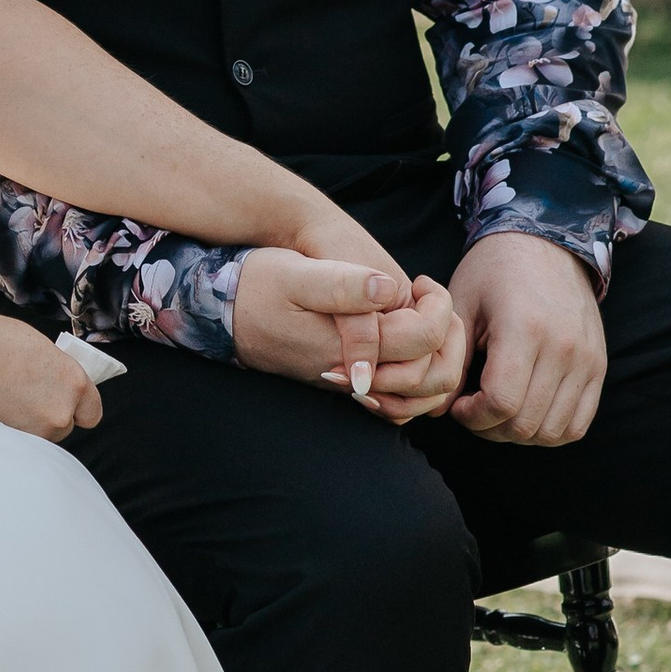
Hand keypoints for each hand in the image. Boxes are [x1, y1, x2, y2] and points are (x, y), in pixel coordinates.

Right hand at [0, 301, 102, 440]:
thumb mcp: (38, 347)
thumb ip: (56, 369)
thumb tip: (56, 381)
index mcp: (74, 382)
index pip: (92, 411)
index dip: (78, 405)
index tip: (64, 399)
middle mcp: (60, 412)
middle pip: (66, 426)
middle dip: (50, 413)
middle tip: (26, 394)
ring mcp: (34, 433)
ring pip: (41, 435)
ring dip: (30, 424)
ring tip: (5, 401)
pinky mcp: (9, 444)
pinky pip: (19, 442)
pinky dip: (11, 430)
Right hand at [234, 251, 464, 423]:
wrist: (221, 312)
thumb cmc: (258, 286)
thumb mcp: (296, 274)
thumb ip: (343, 285)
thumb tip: (387, 289)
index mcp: (351, 346)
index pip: (424, 340)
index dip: (439, 307)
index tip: (422, 281)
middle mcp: (355, 376)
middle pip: (433, 377)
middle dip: (450, 338)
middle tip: (435, 301)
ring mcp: (351, 384)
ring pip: (420, 395)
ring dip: (438, 359)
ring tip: (428, 318)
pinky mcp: (345, 382)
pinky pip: (398, 397)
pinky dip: (416, 375)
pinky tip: (409, 341)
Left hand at [449, 232, 604, 446]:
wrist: (544, 243)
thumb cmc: (493, 272)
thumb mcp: (461, 306)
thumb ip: (451, 361)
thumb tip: (436, 411)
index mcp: (525, 328)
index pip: (502, 402)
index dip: (473, 417)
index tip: (458, 405)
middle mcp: (563, 347)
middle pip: (526, 423)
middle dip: (490, 428)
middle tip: (473, 410)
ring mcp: (587, 359)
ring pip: (553, 431)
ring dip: (519, 434)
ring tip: (499, 410)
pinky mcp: (599, 367)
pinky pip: (578, 424)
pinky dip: (550, 430)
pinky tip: (526, 411)